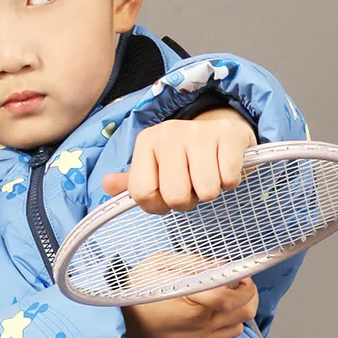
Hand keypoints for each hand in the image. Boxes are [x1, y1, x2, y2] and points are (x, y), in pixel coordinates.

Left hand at [101, 106, 256, 213]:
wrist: (222, 133)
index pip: (142, 194)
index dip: (158, 205)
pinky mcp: (228, 135)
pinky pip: (228, 180)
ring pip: (205, 191)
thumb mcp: (155, 168)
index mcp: (146, 142)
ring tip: (208, 175)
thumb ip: (133, 182)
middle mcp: (169, 132)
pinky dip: (230, 181)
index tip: (167, 195)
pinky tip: (223, 168)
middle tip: (191, 186)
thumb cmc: (185, 158)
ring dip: (210, 191)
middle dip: (187, 201)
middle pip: (175, 196)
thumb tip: (107, 184)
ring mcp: (199, 132)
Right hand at [120, 250, 258, 337]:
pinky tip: (220, 310)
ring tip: (230, 295)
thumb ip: (194, 263)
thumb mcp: (159, 265)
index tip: (238, 271)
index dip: (241, 282)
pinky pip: (228, 335)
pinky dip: (232, 321)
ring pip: (240, 324)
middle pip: (244, 311)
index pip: (230, 295)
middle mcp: (200, 323)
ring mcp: (200, 337)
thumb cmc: (136, 291)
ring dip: (242, 308)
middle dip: (248, 292)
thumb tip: (222, 265)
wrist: (120, 323)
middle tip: (237, 281)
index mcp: (190, 302)